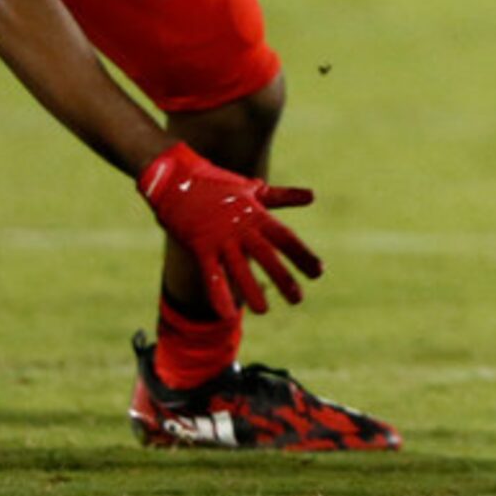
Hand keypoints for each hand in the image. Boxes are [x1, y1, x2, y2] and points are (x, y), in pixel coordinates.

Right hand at [136, 141, 321, 318]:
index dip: (302, 256)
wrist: (177, 180)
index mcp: (257, 215)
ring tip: (264, 311)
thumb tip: (313, 196)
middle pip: (267, 256)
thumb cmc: (219, 186)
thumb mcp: (254, 189)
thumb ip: (283, 196)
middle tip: (297, 299)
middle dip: (283, 278)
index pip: (285, 238)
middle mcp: (242, 228)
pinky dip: (219, 296)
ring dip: (252, 291)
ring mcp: (220, 238)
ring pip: (239, 269)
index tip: (318, 272)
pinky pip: (211, 275)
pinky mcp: (200, 247)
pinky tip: (227, 315)